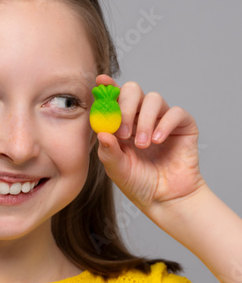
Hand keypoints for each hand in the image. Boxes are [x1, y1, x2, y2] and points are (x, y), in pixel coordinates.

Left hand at [95, 75, 205, 215]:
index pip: (114, 98)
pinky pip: (175, 112)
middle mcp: (141, 117)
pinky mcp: (182, 125)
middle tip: (123, 131)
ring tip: (142, 145)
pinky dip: (164, 124)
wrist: (166, 199)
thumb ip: (108, 151)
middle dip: (125, 106)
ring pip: (153, 99)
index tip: (101, 82)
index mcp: (122, 123)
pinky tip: (157, 140)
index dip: (108, 87)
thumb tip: (101, 131)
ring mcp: (162, 119)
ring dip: (144, 120)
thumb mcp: (117, 169)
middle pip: (133, 91)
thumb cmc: (139, 183)